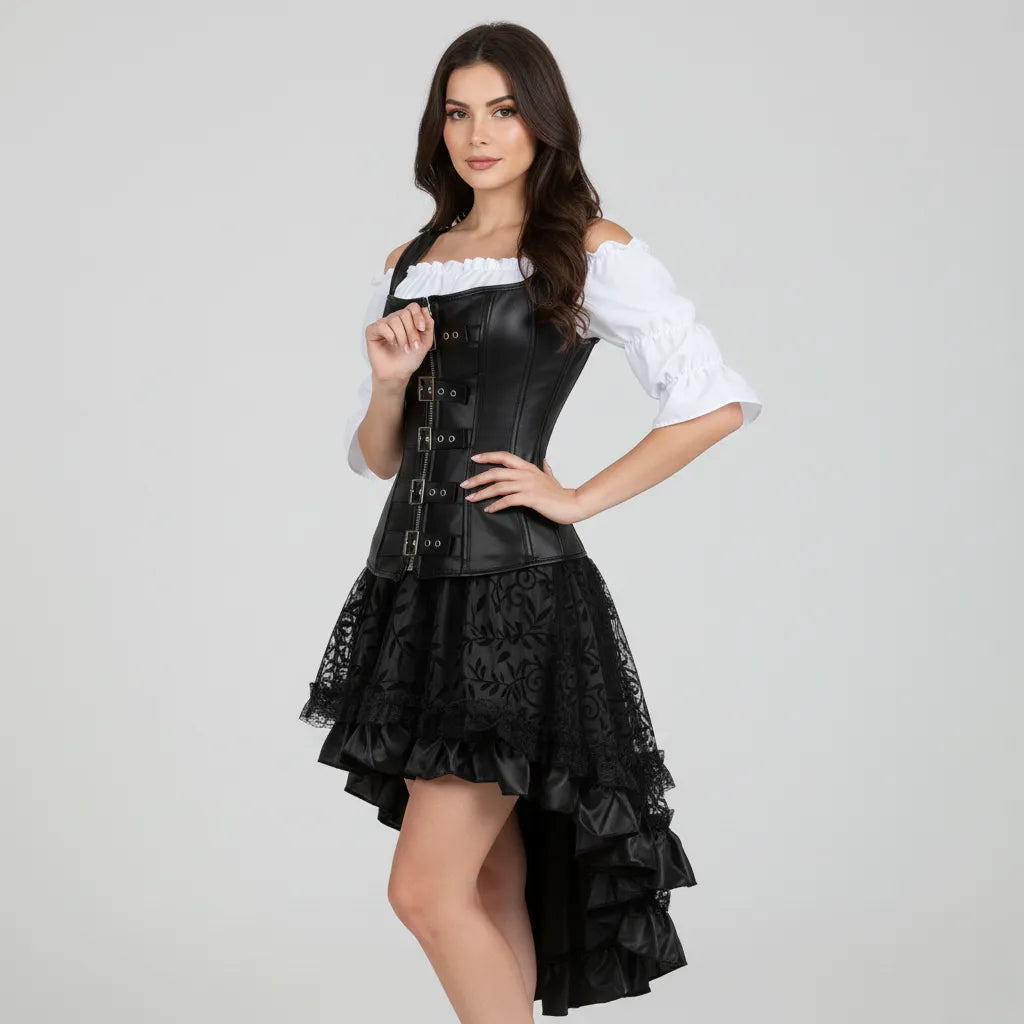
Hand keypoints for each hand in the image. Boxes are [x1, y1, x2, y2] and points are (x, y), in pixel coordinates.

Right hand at [365, 302, 433, 382]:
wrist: (398, 373)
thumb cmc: (409, 359)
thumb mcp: (425, 342)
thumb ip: (428, 326)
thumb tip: (425, 311)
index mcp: (407, 321)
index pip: (412, 307)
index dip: (418, 316)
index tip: (421, 328)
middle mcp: (395, 320)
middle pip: (404, 313)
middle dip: (411, 332)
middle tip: (413, 345)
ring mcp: (384, 324)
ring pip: (394, 320)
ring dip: (402, 337)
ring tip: (403, 348)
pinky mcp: (373, 331)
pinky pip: (382, 326)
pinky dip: (390, 336)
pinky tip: (392, 343)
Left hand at [460, 452, 582, 524]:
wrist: (572, 504)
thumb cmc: (561, 493)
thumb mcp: (552, 478)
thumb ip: (546, 469)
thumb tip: (545, 462)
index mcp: (529, 468)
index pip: (504, 456)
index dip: (488, 456)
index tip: (474, 458)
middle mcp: (526, 474)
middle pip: (496, 472)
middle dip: (477, 478)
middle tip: (465, 484)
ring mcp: (528, 486)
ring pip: (498, 486)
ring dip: (482, 493)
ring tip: (471, 498)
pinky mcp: (530, 498)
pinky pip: (507, 500)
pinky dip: (496, 505)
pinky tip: (489, 509)